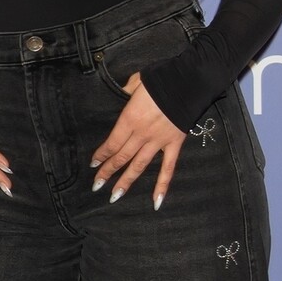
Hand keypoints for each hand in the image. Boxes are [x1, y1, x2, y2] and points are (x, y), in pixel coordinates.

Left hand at [90, 72, 184, 207]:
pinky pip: (168, 168)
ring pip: (139, 165)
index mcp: (129, 118)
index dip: (101, 155)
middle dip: (108, 172)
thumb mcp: (135, 82)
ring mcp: (159, 141)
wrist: (188, 81)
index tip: (93, 164)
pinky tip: (156, 201)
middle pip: (122, 157)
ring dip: (126, 181)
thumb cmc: (160, 79)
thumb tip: (120, 94)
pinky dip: (162, 185)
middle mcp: (142, 133)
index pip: (112, 142)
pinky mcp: (175, 144)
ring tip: (115, 196)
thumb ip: (125, 92)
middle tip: (96, 186)